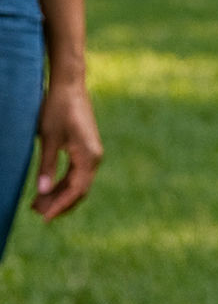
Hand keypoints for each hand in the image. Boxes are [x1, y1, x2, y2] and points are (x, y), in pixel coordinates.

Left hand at [31, 80, 102, 220]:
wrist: (70, 85)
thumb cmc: (58, 108)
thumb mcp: (49, 138)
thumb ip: (47, 166)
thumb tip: (43, 192)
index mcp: (89, 156)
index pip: (77, 190)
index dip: (60, 206)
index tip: (44, 218)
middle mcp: (94, 157)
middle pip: (79, 190)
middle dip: (59, 203)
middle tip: (35, 212)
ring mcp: (92, 153)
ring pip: (77, 183)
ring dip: (59, 195)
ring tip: (37, 204)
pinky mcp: (86, 149)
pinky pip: (76, 173)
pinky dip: (63, 183)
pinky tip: (47, 189)